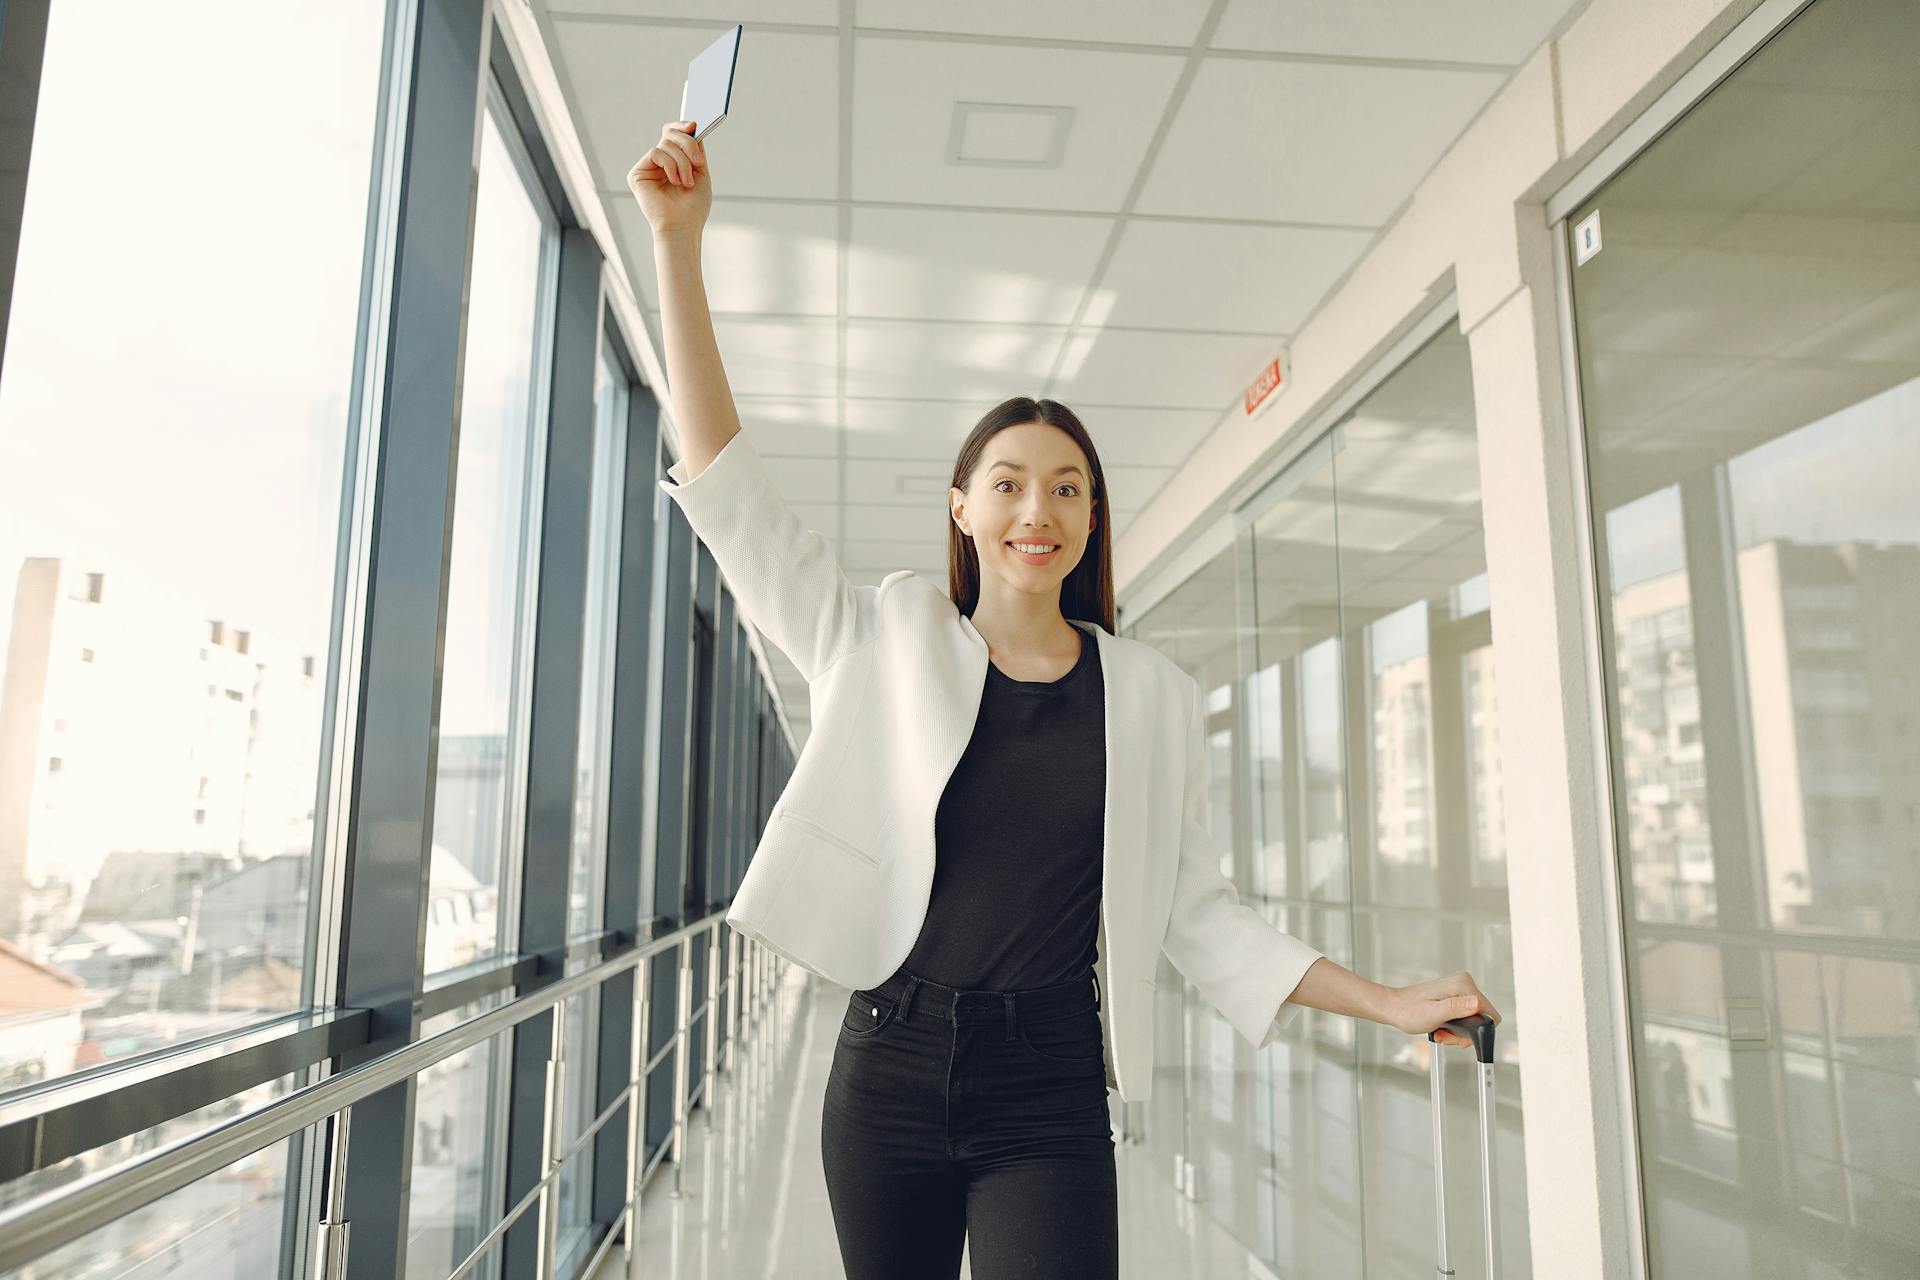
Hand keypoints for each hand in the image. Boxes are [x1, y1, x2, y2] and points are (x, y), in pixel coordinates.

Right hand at [628, 120, 711, 237]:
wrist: (683, 227)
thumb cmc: (693, 207)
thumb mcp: (700, 172)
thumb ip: (695, 149)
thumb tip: (691, 125)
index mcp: (673, 162)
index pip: (673, 134)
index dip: (682, 126)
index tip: (695, 125)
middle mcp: (658, 163)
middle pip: (670, 134)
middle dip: (687, 144)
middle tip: (697, 162)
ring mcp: (647, 168)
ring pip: (666, 144)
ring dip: (682, 162)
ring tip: (687, 183)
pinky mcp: (637, 174)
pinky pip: (656, 153)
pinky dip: (670, 165)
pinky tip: (674, 181)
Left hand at [1386, 970, 1501, 1049]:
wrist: (1394, 1007)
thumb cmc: (1408, 1011)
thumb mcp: (1433, 1014)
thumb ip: (1456, 1009)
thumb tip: (1476, 1003)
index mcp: (1462, 984)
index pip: (1490, 1014)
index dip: (1478, 1031)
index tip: (1459, 1037)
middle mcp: (1464, 983)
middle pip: (1482, 1018)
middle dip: (1466, 1033)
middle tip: (1446, 1036)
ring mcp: (1460, 989)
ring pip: (1474, 1020)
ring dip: (1458, 1032)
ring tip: (1441, 1033)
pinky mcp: (1456, 996)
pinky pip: (1465, 1017)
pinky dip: (1455, 1027)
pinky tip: (1441, 1029)